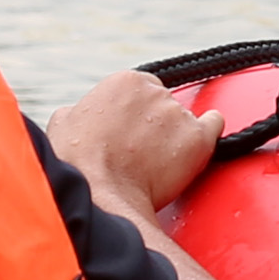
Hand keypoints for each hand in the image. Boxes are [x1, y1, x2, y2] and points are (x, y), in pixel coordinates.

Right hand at [49, 70, 225, 215]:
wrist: (102, 197)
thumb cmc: (77, 165)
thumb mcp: (63, 125)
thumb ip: (79, 110)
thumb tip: (79, 113)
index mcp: (124, 82)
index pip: (142, 90)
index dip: (136, 113)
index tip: (131, 132)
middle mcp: (155, 91)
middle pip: (164, 103)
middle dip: (155, 124)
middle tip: (141, 152)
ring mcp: (179, 113)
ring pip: (185, 119)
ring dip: (175, 137)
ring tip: (157, 163)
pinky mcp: (199, 139)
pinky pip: (215, 126)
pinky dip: (209, 134)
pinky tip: (198, 146)